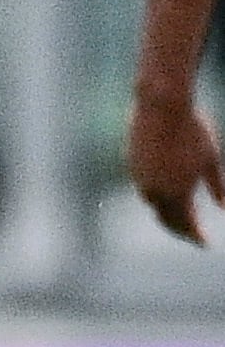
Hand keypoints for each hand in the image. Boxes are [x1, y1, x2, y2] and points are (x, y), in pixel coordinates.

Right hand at [128, 88, 224, 244]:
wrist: (161, 103)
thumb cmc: (192, 128)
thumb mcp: (211, 157)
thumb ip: (216, 185)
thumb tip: (222, 206)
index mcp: (178, 192)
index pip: (187, 225)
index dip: (196, 237)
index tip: (205, 243)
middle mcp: (156, 190)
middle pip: (166, 220)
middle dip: (179, 230)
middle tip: (190, 235)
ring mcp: (139, 177)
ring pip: (152, 204)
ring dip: (164, 212)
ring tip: (176, 214)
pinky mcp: (130, 162)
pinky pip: (143, 186)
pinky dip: (154, 194)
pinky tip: (163, 189)